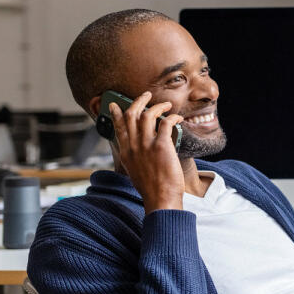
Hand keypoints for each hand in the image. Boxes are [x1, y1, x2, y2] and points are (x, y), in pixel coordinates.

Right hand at [109, 91, 185, 213]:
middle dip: (138, 101)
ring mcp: (146, 145)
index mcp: (125, 152)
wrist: (160, 198)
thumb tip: (138, 150)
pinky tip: (177, 118)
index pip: (118, 127)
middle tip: (146, 95)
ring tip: (166, 105)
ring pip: (147, 114)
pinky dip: (172, 117)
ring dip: (158, 105)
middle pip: (131, 114)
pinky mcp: (161, 145)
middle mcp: (133, 146)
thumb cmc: (151, 188)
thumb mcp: (135, 171)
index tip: (115, 104)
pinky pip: (165, 123)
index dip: (117, 113)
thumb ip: (134, 158)